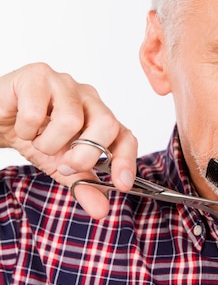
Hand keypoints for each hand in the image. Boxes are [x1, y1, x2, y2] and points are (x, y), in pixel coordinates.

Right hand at [0, 63, 137, 217]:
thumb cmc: (34, 136)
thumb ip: (82, 185)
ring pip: (71, 120)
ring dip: (48, 143)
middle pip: (107, 124)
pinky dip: (26, 130)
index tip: (121, 184)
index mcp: (99, 117)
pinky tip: (23, 127)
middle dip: (84, 156)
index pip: (124, 136)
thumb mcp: (59, 166)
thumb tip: (102, 210)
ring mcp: (64, 83)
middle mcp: (88, 97)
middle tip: (63, 165)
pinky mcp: (37, 75)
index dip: (126, 160)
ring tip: (37, 141)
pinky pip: (36, 112)